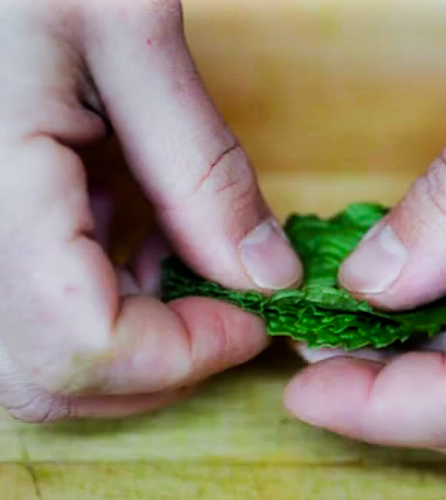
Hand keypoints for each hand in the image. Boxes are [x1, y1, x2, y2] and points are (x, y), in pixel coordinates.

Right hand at [0, 0, 301, 421]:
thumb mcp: (129, 34)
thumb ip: (200, 166)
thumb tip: (268, 279)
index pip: (80, 346)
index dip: (184, 351)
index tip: (252, 316)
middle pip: (54, 380)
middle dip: (163, 362)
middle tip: (228, 306)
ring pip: (43, 362)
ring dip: (138, 336)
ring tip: (185, 260)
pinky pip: (38, 314)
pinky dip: (109, 302)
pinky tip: (143, 242)